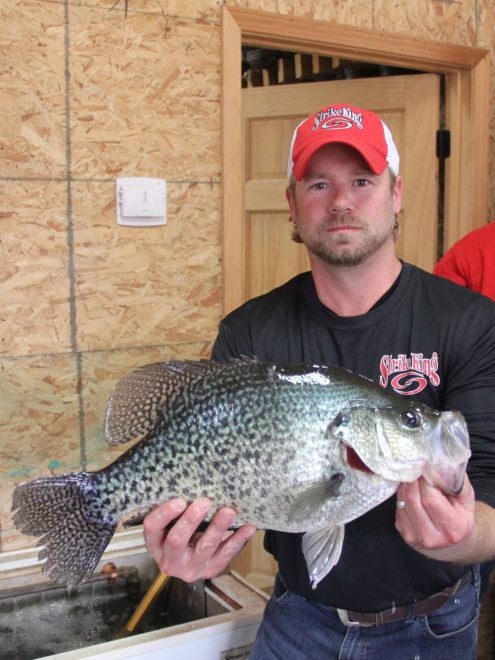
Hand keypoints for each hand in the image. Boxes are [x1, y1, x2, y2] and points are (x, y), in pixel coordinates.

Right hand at [142, 497, 256, 581]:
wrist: (188, 562)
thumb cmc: (178, 532)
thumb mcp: (170, 524)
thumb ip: (175, 509)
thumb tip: (192, 481)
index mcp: (155, 544)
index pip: (153, 528)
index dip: (165, 514)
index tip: (179, 500)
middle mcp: (170, 560)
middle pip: (177, 540)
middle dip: (191, 520)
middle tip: (205, 502)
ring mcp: (191, 568)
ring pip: (205, 547)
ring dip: (218, 527)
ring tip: (229, 511)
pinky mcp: (211, 570)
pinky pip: (226, 554)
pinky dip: (238, 539)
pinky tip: (248, 527)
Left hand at [395, 475, 475, 561]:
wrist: (453, 542)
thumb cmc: (461, 517)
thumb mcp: (467, 500)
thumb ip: (457, 483)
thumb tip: (442, 464)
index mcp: (452, 529)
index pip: (430, 498)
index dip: (425, 480)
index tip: (425, 467)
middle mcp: (431, 537)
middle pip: (413, 498)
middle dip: (414, 479)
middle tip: (417, 467)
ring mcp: (414, 536)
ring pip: (403, 500)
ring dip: (407, 485)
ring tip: (415, 476)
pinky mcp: (403, 531)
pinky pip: (398, 506)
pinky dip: (403, 494)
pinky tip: (411, 489)